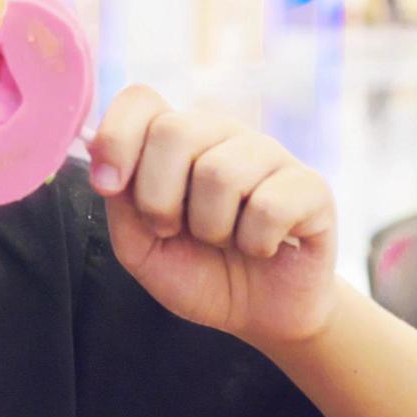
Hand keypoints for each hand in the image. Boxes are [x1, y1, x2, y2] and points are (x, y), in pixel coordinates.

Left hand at [87, 85, 338, 346]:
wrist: (259, 316)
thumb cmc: (198, 272)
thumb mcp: (140, 247)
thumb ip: (120, 203)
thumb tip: (105, 164)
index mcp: (175, 138)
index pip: (141, 100)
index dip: (116, 137)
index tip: (109, 185)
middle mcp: (221, 134)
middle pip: (174, 131)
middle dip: (159, 198)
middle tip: (174, 229)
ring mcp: (269, 155)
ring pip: (220, 172)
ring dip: (210, 227)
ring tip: (223, 240)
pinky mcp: (311, 187)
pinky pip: (270, 206)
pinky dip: (255, 243)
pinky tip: (263, 247)